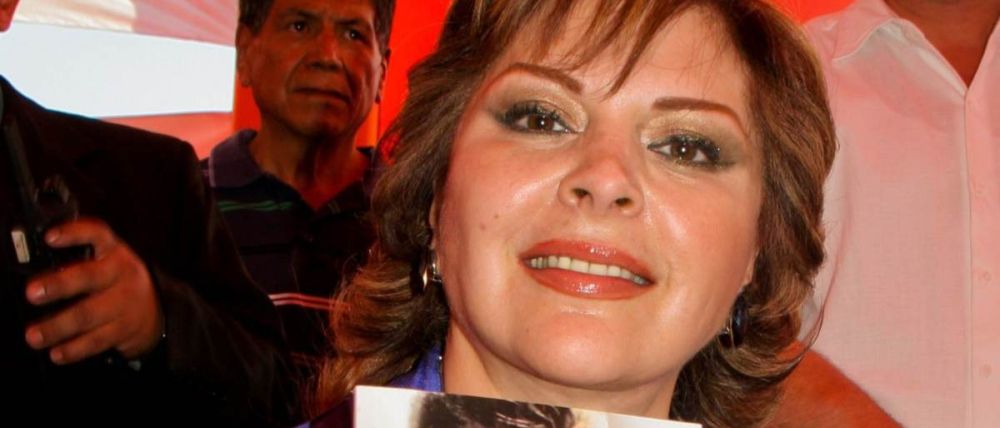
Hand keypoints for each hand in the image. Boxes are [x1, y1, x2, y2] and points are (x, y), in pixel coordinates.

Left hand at [23, 217, 163, 364]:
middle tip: (32, 292)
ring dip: (58, 326)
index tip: (50, 237)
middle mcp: (121, 274)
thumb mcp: (106, 261)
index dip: (74, 234)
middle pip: (89, 277)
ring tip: (34, 335)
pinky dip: (74, 349)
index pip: (97, 234)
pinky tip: (57, 353)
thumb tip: (30, 265)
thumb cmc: (116, 281)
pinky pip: (97, 340)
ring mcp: (125, 303)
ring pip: (89, 315)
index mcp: (113, 252)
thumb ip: (77, 260)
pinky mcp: (125, 329)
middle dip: (59, 285)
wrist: (156, 309)